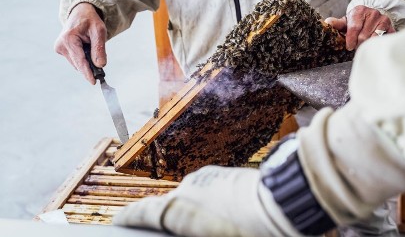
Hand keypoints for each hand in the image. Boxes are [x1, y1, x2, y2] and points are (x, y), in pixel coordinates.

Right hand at [53, 2, 106, 84]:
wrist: (80, 12)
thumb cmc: (90, 20)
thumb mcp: (99, 31)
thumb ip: (99, 48)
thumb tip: (100, 65)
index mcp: (68, 38)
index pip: (80, 60)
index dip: (87, 72)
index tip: (93, 82)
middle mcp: (61, 44)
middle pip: (78, 63)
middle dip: (89, 67)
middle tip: (101, 70)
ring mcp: (59, 48)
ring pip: (76, 63)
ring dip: (86, 62)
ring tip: (92, 50)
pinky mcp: (60, 50)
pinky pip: (74, 59)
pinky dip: (82, 58)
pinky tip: (86, 49)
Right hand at [114, 166, 298, 236]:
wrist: (286, 202)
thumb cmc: (252, 231)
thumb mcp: (211, 234)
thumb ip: (189, 228)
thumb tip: (183, 221)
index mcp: (180, 208)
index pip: (144, 213)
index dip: (128, 218)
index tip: (118, 220)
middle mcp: (188, 188)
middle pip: (167, 207)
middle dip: (166, 221)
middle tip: (167, 231)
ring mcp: (206, 179)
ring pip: (190, 200)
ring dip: (191, 215)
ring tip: (206, 229)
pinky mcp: (224, 175)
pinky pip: (206, 193)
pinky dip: (206, 206)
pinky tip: (221, 220)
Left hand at [325, 6, 393, 50]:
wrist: (373, 18)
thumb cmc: (357, 22)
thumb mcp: (346, 21)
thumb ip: (336, 23)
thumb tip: (326, 23)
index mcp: (359, 10)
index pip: (354, 27)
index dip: (350, 40)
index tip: (349, 47)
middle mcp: (373, 13)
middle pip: (363, 36)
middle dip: (358, 44)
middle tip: (357, 46)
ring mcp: (383, 19)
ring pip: (374, 39)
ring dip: (367, 45)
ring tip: (364, 46)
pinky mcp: (391, 27)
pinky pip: (384, 40)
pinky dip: (377, 45)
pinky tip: (374, 46)